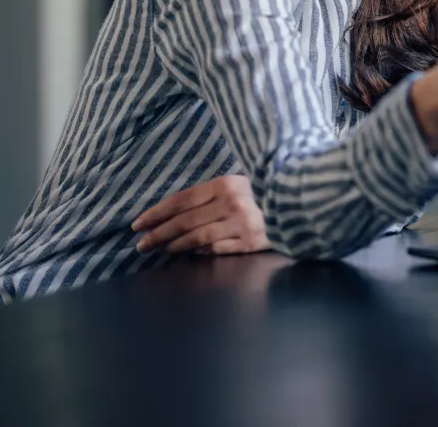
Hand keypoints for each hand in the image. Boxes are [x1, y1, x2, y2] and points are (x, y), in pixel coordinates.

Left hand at [132, 174, 269, 254]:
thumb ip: (210, 196)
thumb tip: (174, 214)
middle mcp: (232, 203)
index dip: (156, 213)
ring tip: (160, 250)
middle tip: (141, 243)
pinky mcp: (252, 242)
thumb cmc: (262, 194)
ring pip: (197, 238)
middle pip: (184, 221)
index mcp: (225, 184)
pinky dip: (199, 252)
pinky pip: (217, 249)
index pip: (180, 200)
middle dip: (158, 233)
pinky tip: (188, 253)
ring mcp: (242, 224)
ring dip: (174, 245)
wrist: (299, 203)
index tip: (138, 224)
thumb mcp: (237, 185)